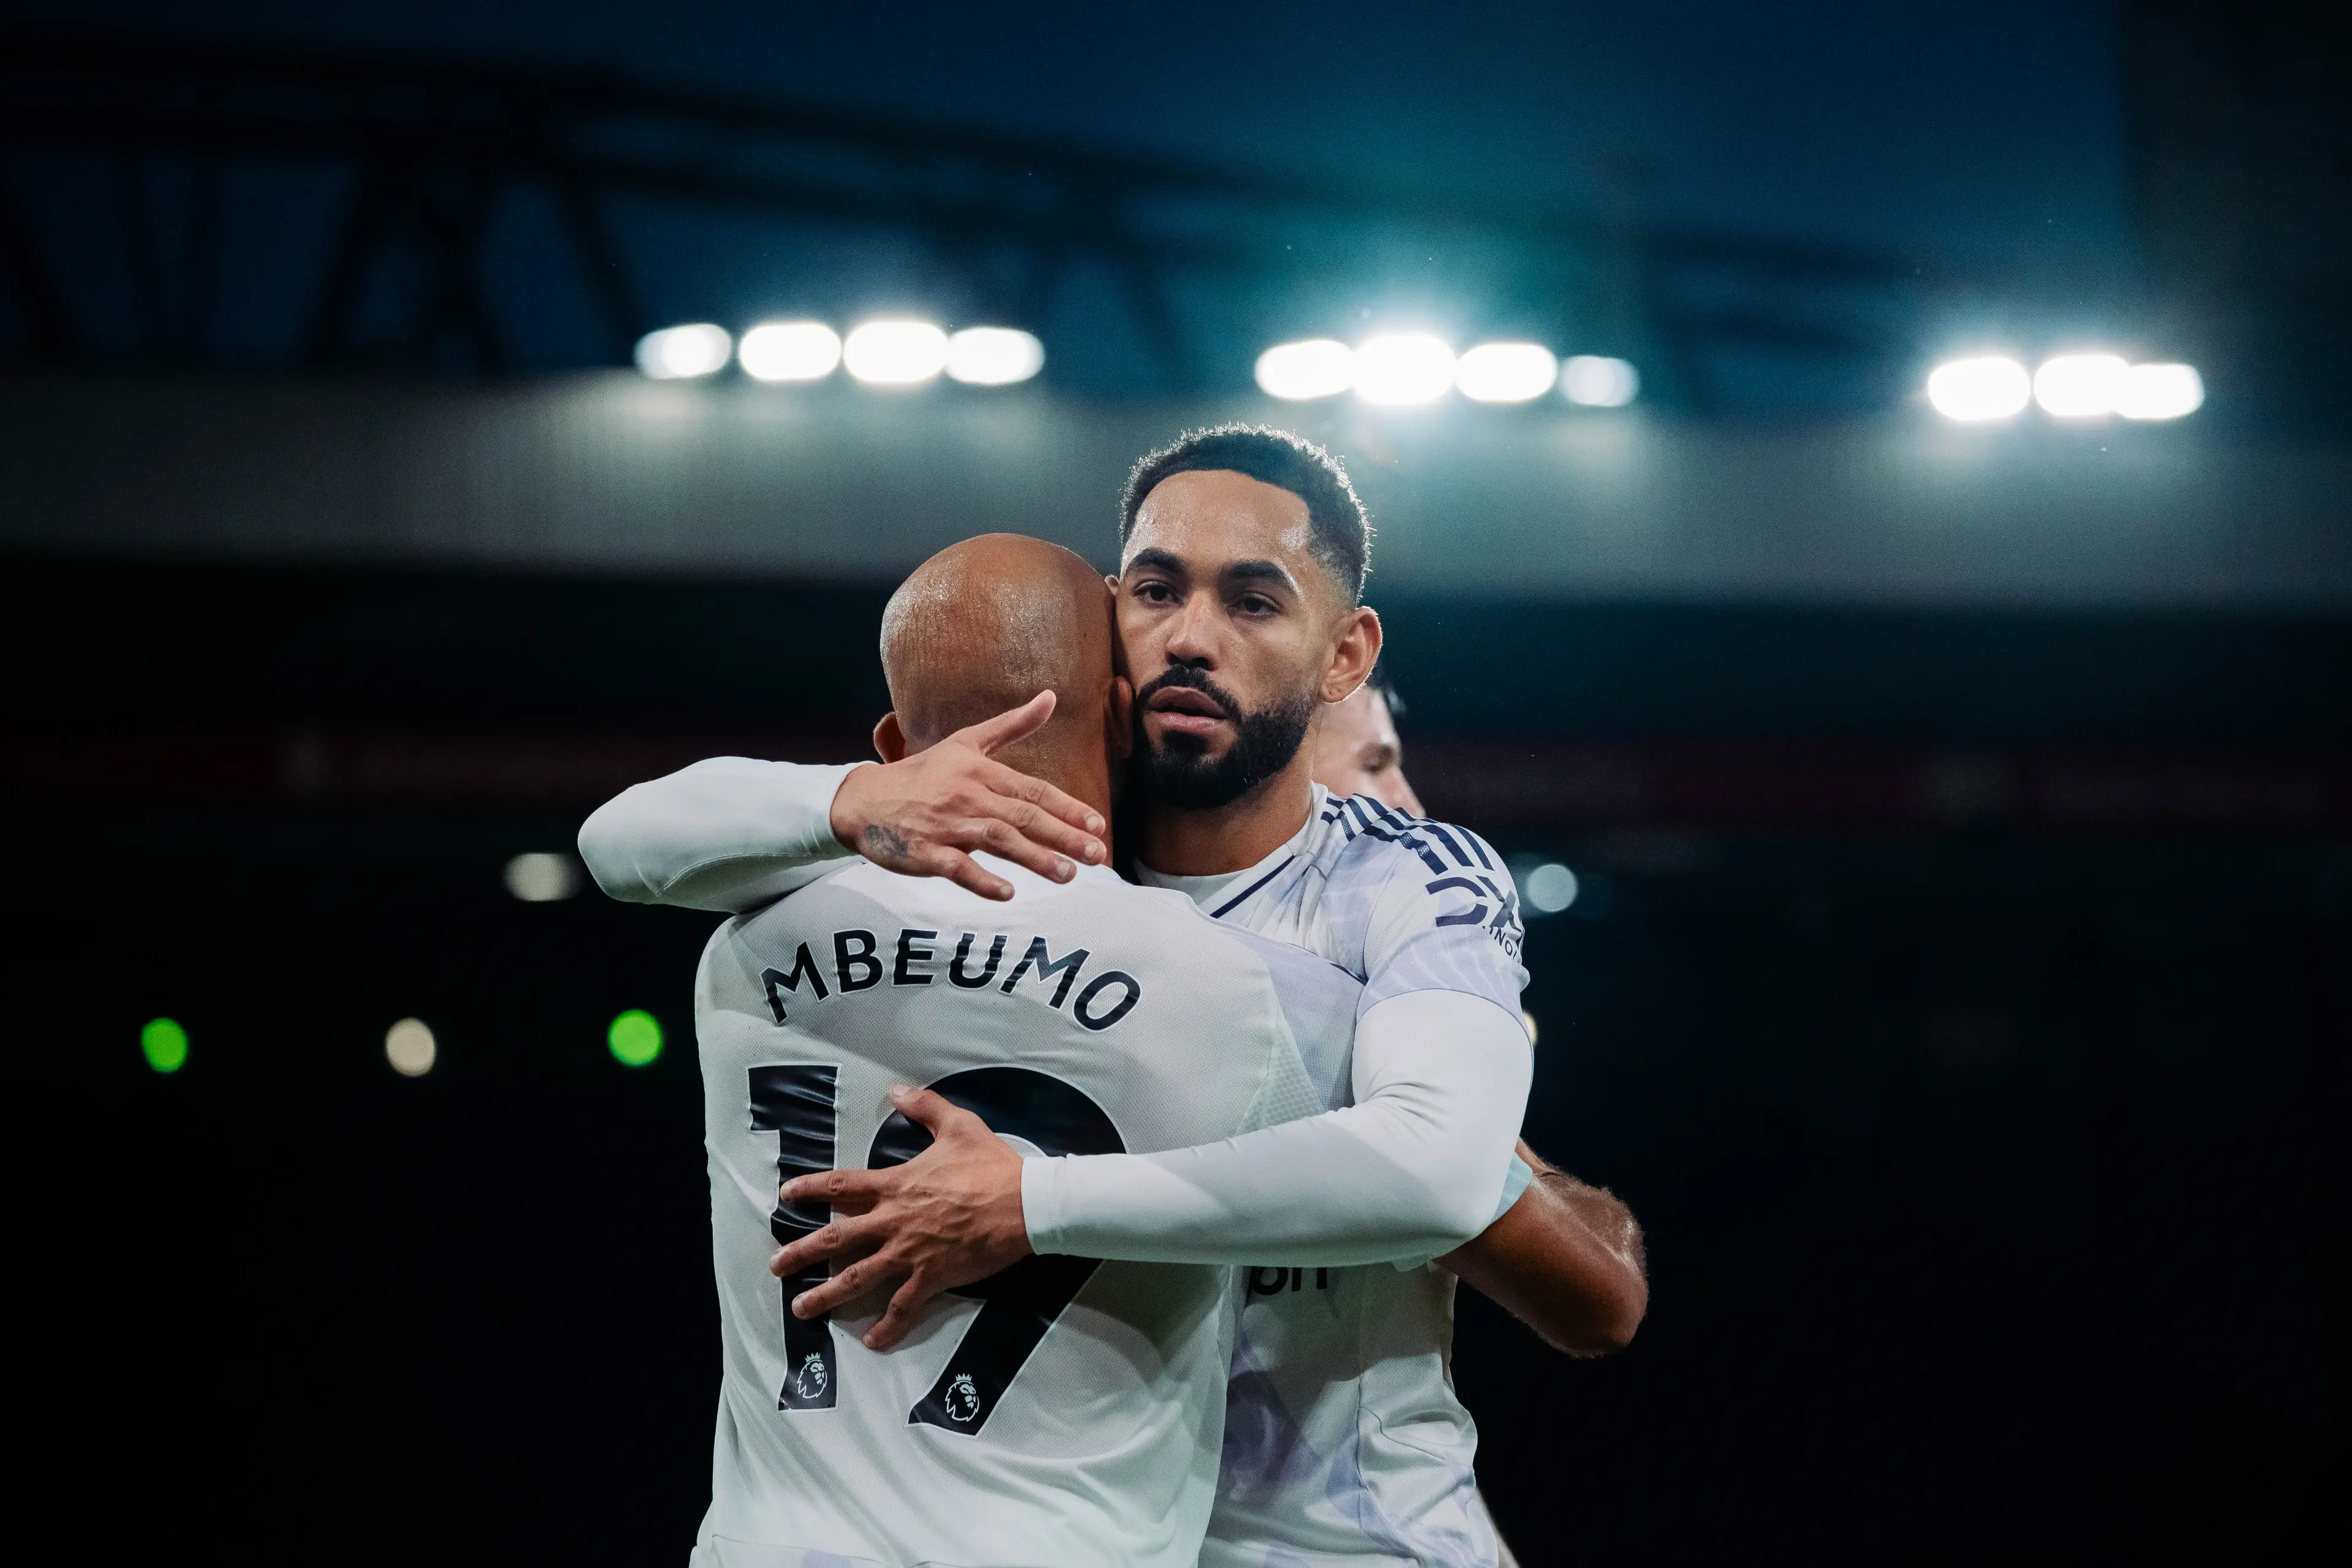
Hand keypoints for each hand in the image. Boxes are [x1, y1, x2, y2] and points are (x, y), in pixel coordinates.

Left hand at [768, 1086, 1033, 1348]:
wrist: (1025, 1204)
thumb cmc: (992, 1165)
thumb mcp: (958, 1126)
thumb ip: (925, 1107)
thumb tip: (897, 1091)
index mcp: (897, 1185)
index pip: (842, 1185)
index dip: (810, 1188)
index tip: (786, 1195)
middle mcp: (894, 1221)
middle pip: (837, 1238)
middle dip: (802, 1252)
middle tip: (775, 1266)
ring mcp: (911, 1252)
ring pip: (859, 1277)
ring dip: (827, 1295)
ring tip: (802, 1309)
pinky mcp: (933, 1277)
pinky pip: (903, 1306)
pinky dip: (887, 1326)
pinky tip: (872, 1342)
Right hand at [830, 691, 1106, 900]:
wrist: (863, 799)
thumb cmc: (922, 772)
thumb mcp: (965, 741)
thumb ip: (1012, 725)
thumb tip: (1052, 697)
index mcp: (980, 771)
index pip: (1033, 790)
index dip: (1067, 807)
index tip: (1097, 824)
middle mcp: (967, 795)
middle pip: (1023, 816)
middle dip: (1063, 836)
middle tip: (1098, 855)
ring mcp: (945, 824)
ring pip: (997, 839)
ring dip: (1033, 858)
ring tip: (1068, 875)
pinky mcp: (924, 852)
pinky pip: (956, 867)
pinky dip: (982, 880)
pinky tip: (1007, 894)